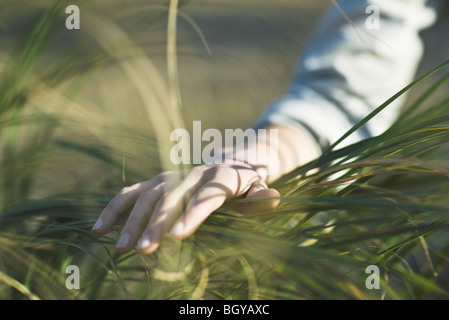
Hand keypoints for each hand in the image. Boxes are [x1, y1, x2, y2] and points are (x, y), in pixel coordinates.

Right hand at [92, 162, 279, 253]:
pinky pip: (131, 193)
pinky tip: (99, 229)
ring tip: (123, 248)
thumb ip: (261, 196)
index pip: (205, 196)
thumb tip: (272, 198)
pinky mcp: (156, 181)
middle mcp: (191, 173)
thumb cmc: (244, 183)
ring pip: (148, 196)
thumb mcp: (258, 187)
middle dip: (156, 223)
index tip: (178, 236)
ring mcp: (170, 176)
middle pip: (171, 198)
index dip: (192, 214)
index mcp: (219, 177)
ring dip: (132, 220)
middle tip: (144, 250)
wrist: (228, 160)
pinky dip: (115, 208)